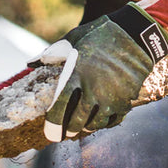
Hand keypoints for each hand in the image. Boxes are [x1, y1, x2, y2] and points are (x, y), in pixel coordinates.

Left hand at [29, 3, 167, 141]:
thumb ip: (52, 54)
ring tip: (83, 127)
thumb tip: (31, 63)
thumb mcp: (73, 39)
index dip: (53, 125)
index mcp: (76, 74)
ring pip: (96, 123)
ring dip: (87, 127)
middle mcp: (93, 90)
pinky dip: (106, 123)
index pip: (60, 107)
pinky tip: (101, 121)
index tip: (50, 134)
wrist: (136, 35)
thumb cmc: (100, 34)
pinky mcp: (127, 99)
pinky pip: (114, 119)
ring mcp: (111, 97)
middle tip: (66, 133)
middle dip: (70, 129)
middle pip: (77, 120)